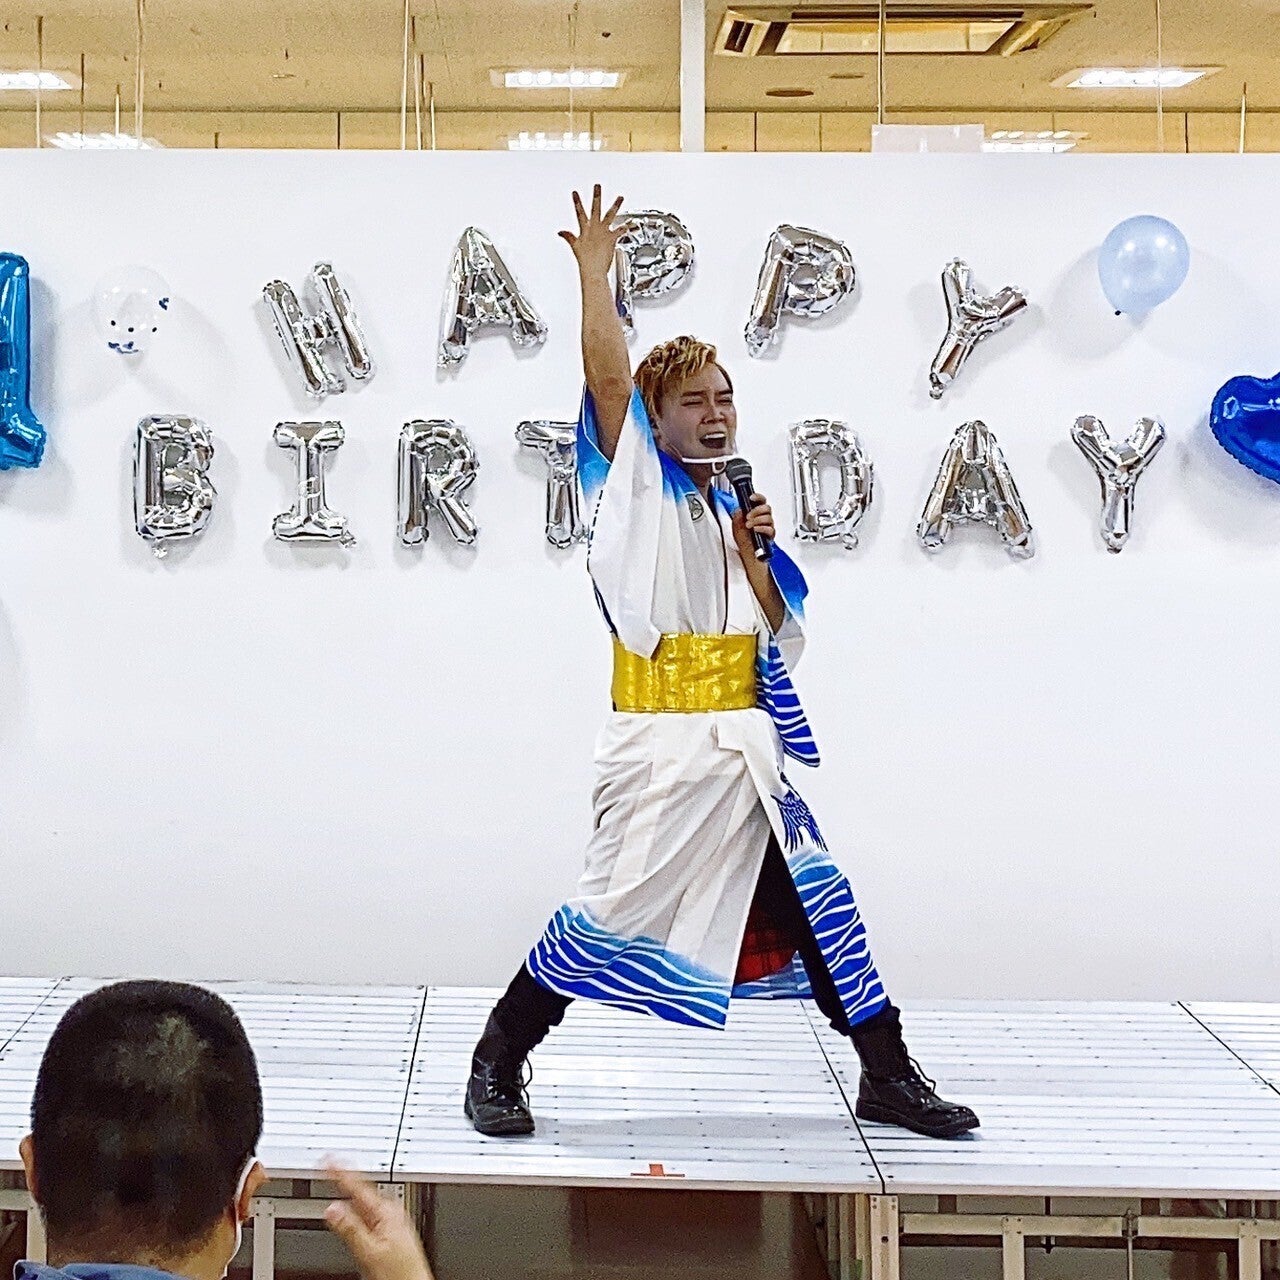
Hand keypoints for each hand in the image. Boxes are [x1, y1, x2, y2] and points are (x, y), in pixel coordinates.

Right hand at [323, 1164, 433, 1279]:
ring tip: (338, 1177)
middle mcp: (391, 1212)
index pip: (359, 1186)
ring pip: (365, 1203)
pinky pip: (370, 1214)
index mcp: (387, 1212)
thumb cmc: (400, 1273)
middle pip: (362, 1191)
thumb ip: (350, 1228)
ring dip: (350, 1192)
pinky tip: (353, 1205)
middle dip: (345, 1178)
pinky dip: (357, 1207)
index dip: (342, 1172)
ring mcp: (392, 1221)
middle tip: (329, 1163)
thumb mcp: (369, 1251)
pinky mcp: (392, 1232)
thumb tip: (332, 1208)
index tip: (328, 1159)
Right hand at [558, 184, 624, 279]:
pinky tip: (629, 223)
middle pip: (595, 208)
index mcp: (585, 230)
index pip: (579, 213)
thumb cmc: (585, 262)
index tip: (575, 193)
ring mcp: (603, 232)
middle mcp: (594, 229)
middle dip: (596, 196)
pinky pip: (620, 230)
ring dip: (615, 205)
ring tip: (620, 197)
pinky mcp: (612, 238)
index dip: (577, 202)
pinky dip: (625, 227)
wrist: (593, 270)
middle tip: (597, 186)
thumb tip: (561, 232)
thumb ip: (568, 237)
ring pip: (610, 215)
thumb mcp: (575, 247)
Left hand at [732, 493, 774, 554]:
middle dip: (757, 511)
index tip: (751, 498)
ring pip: (769, 518)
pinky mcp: (771, 535)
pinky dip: (762, 528)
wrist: (746, 552)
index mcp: (756, 512)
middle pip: (767, 508)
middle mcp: (764, 518)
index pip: (761, 501)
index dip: (758, 497)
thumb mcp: (736, 525)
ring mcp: (768, 526)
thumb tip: (740, 509)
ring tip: (749, 526)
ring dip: (757, 520)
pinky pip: (770, 529)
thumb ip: (738, 515)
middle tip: (748, 517)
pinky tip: (755, 530)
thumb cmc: (743, 538)